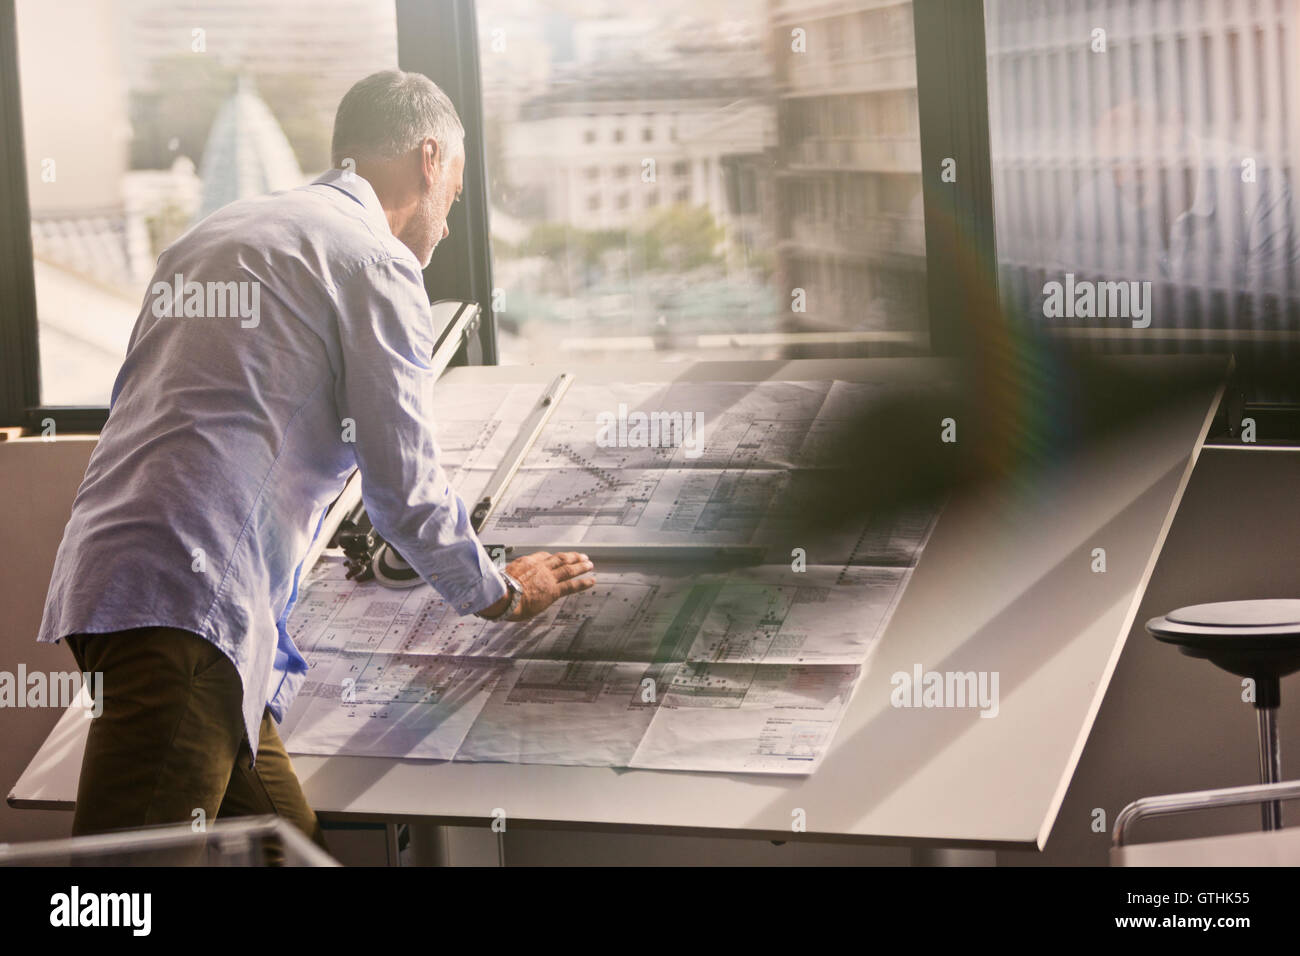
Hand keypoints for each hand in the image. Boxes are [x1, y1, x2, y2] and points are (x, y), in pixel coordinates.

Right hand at [479, 551, 594, 621]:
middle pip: (559, 559)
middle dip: (571, 557)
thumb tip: (498, 582)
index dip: (552, 557)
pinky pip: (571, 585)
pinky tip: (591, 580)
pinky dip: (583, 582)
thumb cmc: (498, 590)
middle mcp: (539, 568)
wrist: (502, 597)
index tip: (557, 557)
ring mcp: (548, 578)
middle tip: (580, 556)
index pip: (542, 556)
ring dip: (580, 566)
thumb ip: (505, 577)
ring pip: (568, 569)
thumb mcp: (500, 578)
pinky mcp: (553, 590)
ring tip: (589, 564)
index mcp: (526, 563)